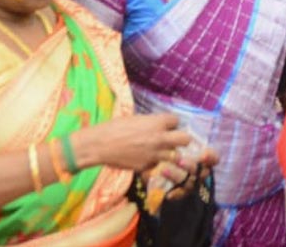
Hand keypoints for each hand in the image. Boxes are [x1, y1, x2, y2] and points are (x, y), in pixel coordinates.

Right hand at [76, 112, 190, 171]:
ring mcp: (154, 155)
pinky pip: (156, 164)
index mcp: (157, 123)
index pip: (177, 120)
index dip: (172, 123)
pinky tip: (144, 158)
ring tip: (160, 151)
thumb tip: (158, 125)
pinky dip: (153, 162)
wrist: (100, 145)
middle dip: (182, 139)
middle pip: (185, 139)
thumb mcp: (136, 119)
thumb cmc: (114, 127)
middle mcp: (160, 139)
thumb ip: (151, 123)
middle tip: (174, 139)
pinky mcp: (146, 167)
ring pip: (175, 156)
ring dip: (169, 153)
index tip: (168, 125)